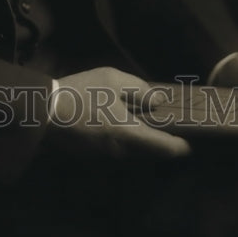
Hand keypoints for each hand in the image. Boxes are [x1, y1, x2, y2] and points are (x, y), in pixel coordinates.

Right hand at [44, 66, 191, 159]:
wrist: (45, 110)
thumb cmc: (81, 92)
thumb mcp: (113, 80)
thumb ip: (140, 90)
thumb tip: (159, 101)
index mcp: (129, 133)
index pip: (166, 148)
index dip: (183, 146)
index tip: (192, 140)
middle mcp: (121, 151)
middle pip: (151, 152)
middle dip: (163, 142)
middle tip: (171, 125)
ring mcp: (107, 156)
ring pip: (135, 152)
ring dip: (143, 140)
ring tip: (147, 121)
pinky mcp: (95, 156)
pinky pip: (120, 150)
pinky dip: (127, 140)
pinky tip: (122, 122)